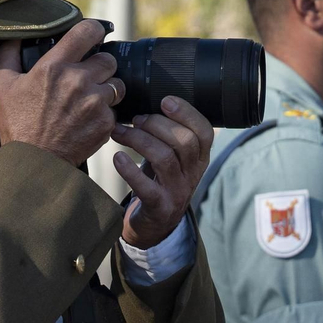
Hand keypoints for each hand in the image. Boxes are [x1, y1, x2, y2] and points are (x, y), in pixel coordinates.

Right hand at [0, 20, 121, 166]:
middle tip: (88, 78)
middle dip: (100, 66)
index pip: (87, 31)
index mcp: (54, 66)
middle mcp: (78, 80)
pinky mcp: (106, 122)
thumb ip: (8, 55)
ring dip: (106, 90)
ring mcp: (95, 102)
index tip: (94, 34)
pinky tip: (87, 121)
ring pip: (116, 85)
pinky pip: (114, 110)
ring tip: (89, 101)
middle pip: (108, 59)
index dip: (93, 29)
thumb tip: (13, 35)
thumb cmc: (17, 124)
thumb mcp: (3, 86)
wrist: (34, 162)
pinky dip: (104, 114)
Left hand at [112, 97, 213, 249]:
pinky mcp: (160, 207)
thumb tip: (147, 98)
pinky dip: (130, 170)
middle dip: (157, 124)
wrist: (155, 225)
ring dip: (139, 140)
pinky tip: (117, 158)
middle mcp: (193, 174)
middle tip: (136, 119)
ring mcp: (178, 192)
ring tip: (120, 132)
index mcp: (200, 158)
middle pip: (185, 142)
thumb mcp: (173, 157)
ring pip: (165, 159)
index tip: (165, 100)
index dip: (187, 113)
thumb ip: (168, 133)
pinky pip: (147, 187)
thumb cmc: (160, 180)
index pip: (205, 131)